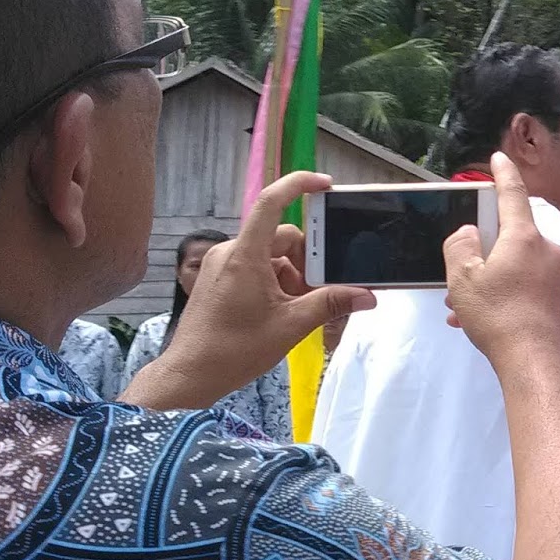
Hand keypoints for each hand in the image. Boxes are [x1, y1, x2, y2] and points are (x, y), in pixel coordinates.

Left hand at [125, 171, 374, 409]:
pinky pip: (255, 268)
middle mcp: (230, 252)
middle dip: (307, 260)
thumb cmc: (235, 349)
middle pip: (281, 238)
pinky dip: (275, 283)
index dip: (299, 185)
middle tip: (320, 291)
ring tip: (299, 309)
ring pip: (270, 256)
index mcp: (245, 255)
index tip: (326, 185)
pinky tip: (281, 311)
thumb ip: (331, 304)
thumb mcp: (291, 326)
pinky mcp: (218, 279)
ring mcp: (221, 265)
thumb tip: (367, 296)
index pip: (271, 203)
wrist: (191, 374)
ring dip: (292, 276)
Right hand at [443, 153, 559, 365]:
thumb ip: (460, 246)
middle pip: (509, 233)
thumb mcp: (463, 278)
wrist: (534, 362)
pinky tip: (474, 317)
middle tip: (459, 268)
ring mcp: (554, 274)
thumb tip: (469, 234)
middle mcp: (546, 250)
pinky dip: (499, 292)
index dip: (503, 173)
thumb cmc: (499, 317)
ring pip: (512, 263)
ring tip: (460, 304)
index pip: (513, 194)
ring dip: (486, 277)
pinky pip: (521, 282)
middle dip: (481, 248)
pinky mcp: (554, 296)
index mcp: (525, 237)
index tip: (500, 158)